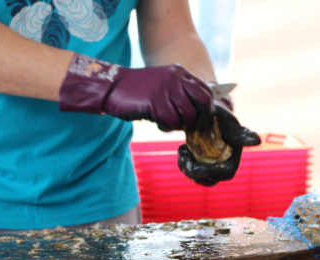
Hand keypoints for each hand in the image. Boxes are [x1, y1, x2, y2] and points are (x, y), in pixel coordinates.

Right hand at [59, 54, 212, 130]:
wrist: (112, 86)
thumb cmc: (139, 89)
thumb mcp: (164, 82)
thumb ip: (181, 90)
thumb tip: (199, 111)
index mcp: (180, 72)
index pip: (206, 91)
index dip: (206, 108)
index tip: (200, 118)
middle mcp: (176, 78)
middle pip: (202, 103)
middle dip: (199, 119)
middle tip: (189, 125)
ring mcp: (166, 89)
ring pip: (188, 115)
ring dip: (180, 124)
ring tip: (168, 123)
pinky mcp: (155, 102)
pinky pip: (171, 122)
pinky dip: (167, 127)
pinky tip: (159, 123)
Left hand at [178, 104, 260, 186]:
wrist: (208, 115)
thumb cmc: (222, 119)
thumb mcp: (230, 125)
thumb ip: (242, 134)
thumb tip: (258, 141)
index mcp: (233, 160)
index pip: (224, 174)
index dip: (209, 174)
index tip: (195, 168)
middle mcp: (223, 167)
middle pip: (209, 180)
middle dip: (194, 173)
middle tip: (183, 157)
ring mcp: (211, 168)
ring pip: (198, 178)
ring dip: (186, 169)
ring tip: (182, 151)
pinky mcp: (200, 165)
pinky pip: (191, 172)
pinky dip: (184, 164)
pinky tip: (182, 149)